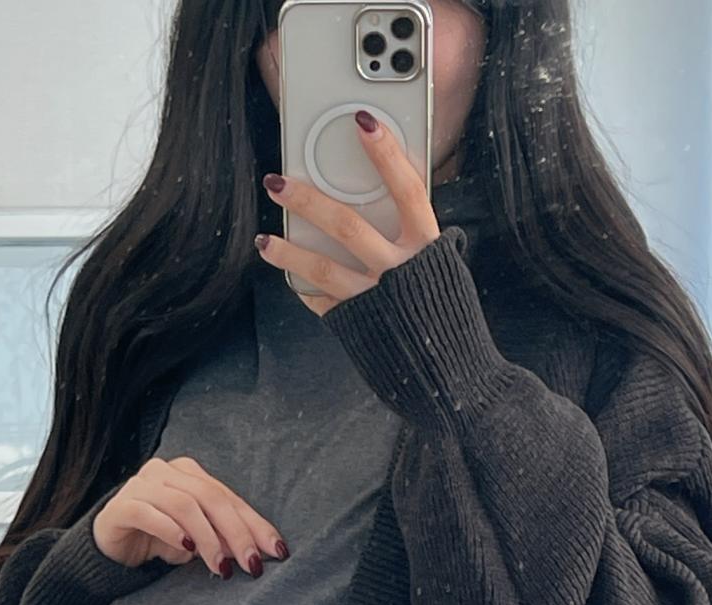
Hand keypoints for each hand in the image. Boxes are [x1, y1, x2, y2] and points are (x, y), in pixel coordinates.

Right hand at [92, 455, 287, 577]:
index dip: (255, 524)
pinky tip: (187, 549)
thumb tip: (256, 555)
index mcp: (190, 474)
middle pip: (211, 498)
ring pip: (185, 505)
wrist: (108, 547)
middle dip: (237, 533)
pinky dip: (172, 531)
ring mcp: (143, 484)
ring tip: (222, 568)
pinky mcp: (122, 505)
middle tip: (253, 564)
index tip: (277, 551)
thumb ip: (221, 539)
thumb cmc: (156, 540)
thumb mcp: (195, 541)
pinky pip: (151, 514)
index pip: (229, 498)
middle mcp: (167, 471)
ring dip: (208, 538)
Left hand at [255, 111, 441, 315]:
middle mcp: (399, 270)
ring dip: (289, 251)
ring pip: (323, 268)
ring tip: (264, 240)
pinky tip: (287, 274)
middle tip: (278, 182)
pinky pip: (322, 301)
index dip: (387, 154)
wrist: (447, 375)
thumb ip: (414, 235)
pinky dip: (303, 287)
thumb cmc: (444, 312)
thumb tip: (388, 198)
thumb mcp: (440, 265)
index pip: (408, 189)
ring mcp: (374, 299)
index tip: (363, 122)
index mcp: (427, 247)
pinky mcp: (357, 325)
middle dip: (308, 200)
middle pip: (348, 225)